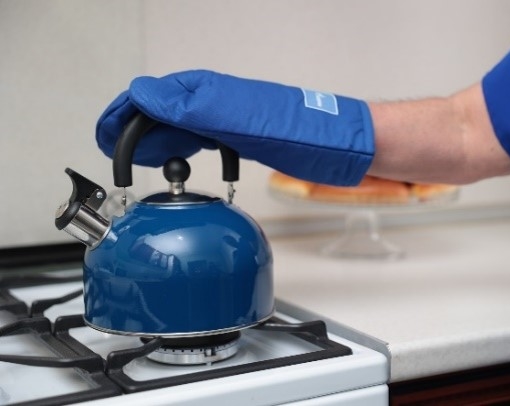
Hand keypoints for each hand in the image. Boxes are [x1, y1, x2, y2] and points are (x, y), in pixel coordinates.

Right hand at [96, 70, 373, 185]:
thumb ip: (198, 108)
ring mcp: (233, 120)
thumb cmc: (310, 133)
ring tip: (136, 161)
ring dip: (154, 142)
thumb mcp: (250, 123)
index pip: (152, 99)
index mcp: (213, 96)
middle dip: (131, 131)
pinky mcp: (246, 137)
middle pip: (162, 112)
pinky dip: (183, 150)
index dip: (123, 118)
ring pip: (181, 126)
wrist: (351, 146)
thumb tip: (146, 95)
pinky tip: (183, 162)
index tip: (104, 139)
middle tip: (113, 155)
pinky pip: (204, 139)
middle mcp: (219, 104)